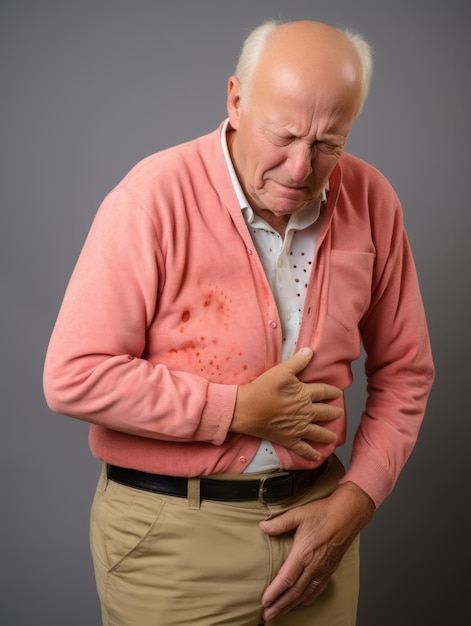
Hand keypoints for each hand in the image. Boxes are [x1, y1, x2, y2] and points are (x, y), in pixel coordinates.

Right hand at [230, 347, 342, 460]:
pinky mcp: (288, 439)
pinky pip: (303, 448)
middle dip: (333, 413)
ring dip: (327, 435)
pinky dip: (311, 454)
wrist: (246, 408)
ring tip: (333, 437)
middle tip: (338, 413)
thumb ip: (297, 362)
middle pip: (324, 412)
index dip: (332, 392)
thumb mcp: (280, 370)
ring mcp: (298, 428)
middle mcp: (305, 412)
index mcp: (304, 394)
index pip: (324, 392)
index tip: (338, 393)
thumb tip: (311, 351)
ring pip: (318, 432)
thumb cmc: (263, 388)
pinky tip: (317, 457)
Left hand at [259, 482, 374, 619]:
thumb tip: (263, 527)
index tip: (264, 601)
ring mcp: (323, 568)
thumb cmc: (324, 513)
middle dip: (280, 605)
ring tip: (281, 612)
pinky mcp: (331, 568)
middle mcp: (314, 565)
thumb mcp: (298, 514)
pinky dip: (309, 598)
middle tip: (268, 615)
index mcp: (304, 553)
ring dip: (292, 605)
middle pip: (295, 591)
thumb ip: (280, 523)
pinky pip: (319, 588)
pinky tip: (303, 602)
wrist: (348, 514)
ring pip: (306, 593)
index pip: (286, 579)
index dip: (274, 592)